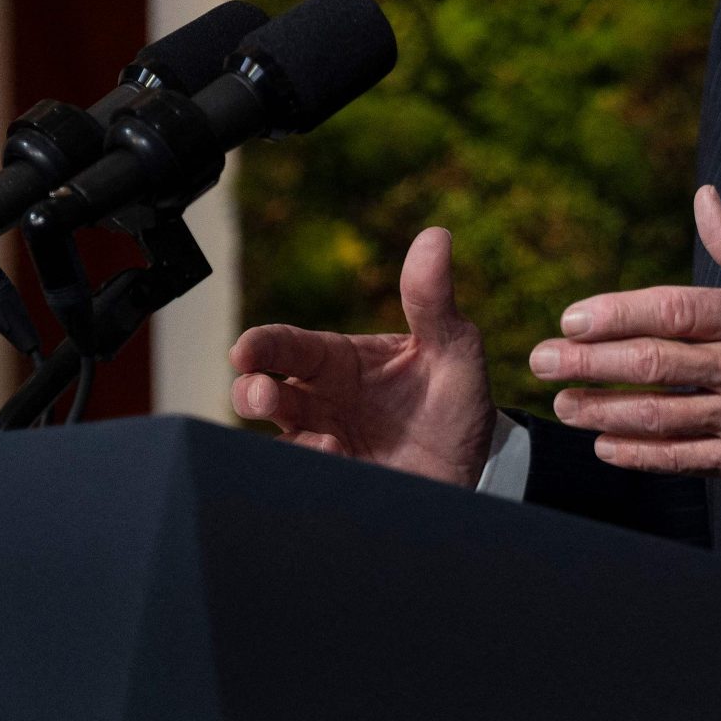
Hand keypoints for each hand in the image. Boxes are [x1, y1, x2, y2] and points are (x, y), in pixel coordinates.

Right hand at [227, 226, 495, 488]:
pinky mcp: (334, 483)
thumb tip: (436, 236)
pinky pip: (304, 479)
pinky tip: (343, 465)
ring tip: (327, 444)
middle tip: (263, 395)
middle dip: (251, 392)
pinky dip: (313, 473)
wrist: (476, 468)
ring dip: (287, 441)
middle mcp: (320, 402)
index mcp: (338, 361)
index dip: (261, 345)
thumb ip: (434, 299)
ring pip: (275, 442)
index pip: (288, 346)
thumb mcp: (453, 347)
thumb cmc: (455, 400)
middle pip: (262, 392)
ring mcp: (323, 445)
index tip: (244, 350)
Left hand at [531, 186, 720, 494]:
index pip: (675, 311)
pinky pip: (685, 459)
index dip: (616, 314)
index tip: (572, 317)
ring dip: (603, 410)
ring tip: (562, 403)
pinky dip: (640, 455)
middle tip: (542, 359)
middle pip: (654, 364)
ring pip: (661, 416)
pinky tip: (604, 446)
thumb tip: (702, 198)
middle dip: (589, 362)